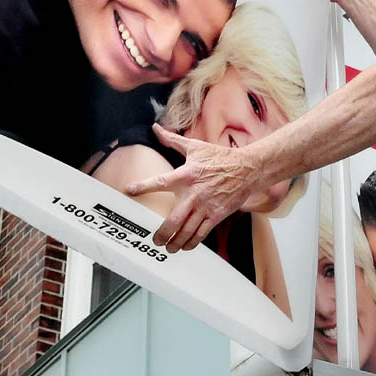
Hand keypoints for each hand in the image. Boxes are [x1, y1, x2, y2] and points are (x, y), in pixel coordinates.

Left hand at [126, 124, 259, 251]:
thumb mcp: (195, 146)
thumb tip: (156, 128)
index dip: (143, 186)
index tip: (129, 190)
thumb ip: (172, 140)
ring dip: (175, 242)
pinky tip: (185, 246)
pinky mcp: (216, 215)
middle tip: (155, 240)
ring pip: (187, 231)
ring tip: (168, 247)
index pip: (160, 182)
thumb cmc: (219, 158)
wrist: (246, 169)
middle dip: (162, 234)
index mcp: (186, 174)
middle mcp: (194, 193)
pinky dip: (192, 242)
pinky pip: (201, 233)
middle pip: (173, 220)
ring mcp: (206, 206)